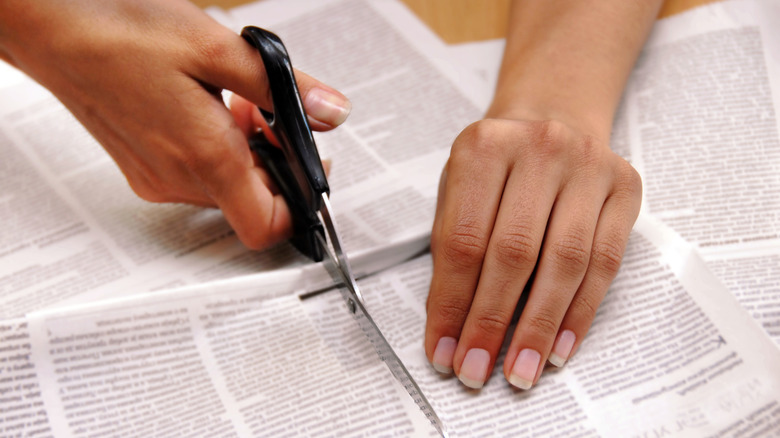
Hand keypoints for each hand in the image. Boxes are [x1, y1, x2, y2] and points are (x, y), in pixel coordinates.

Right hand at [0, 0, 349, 248]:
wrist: (51, 26)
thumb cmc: (121, 31)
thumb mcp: (219, 48)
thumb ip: (282, 87)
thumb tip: (330, 113)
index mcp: (204, 157)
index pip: (267, 225)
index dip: (301, 203)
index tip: (312, 167)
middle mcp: (177, 179)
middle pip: (251, 201)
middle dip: (275, 159)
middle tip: (271, 112)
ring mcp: (155, 177)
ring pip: (225, 186)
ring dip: (246, 150)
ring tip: (238, 101)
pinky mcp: (142, 167)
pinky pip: (196, 175)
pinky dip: (217, 149)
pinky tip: (210, 106)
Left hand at [425, 116, 640, 388]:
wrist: (553, 115)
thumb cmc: (498, 165)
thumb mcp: (458, 188)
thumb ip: (451, 248)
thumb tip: (451, 328)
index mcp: (483, 147)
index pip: (462, 241)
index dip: (451, 304)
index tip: (444, 349)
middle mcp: (539, 148)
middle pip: (513, 254)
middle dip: (491, 323)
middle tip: (477, 371)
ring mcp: (588, 165)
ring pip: (564, 263)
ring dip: (539, 328)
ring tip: (521, 371)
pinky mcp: (624, 187)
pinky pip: (605, 262)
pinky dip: (580, 312)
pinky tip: (560, 347)